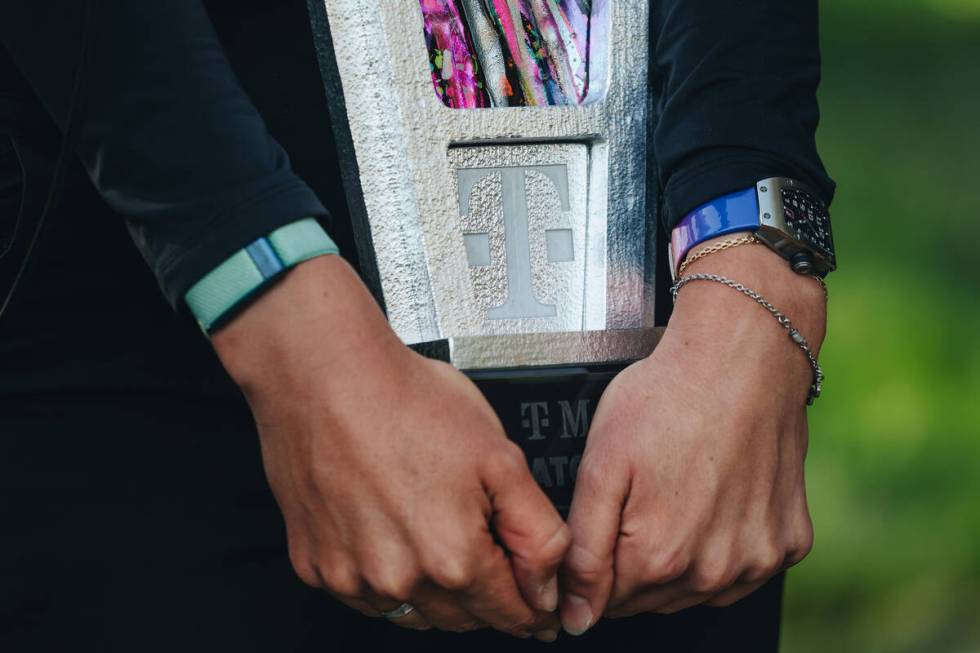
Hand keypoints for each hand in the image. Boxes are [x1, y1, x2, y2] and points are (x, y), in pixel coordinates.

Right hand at [212, 255, 568, 639]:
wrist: (325, 374)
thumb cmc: (404, 401)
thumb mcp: (501, 457)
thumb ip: (537, 531)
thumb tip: (548, 585)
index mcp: (453, 558)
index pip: (510, 614)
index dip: (534, 610)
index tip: (539, 606)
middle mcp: (398, 580)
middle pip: (463, 620)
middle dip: (487, 599)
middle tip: (491, 555)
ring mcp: (351, 577)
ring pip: (413, 613)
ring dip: (436, 594)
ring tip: (437, 535)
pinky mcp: (315, 565)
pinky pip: (364, 595)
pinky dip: (386, 579)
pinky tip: (392, 534)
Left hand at [559, 237, 825, 633]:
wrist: (743, 357)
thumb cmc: (669, 398)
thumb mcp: (602, 466)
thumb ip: (584, 549)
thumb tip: (577, 615)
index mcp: (659, 557)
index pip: (606, 601)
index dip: (592, 566)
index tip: (599, 525)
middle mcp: (714, 573)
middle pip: (650, 598)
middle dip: (632, 560)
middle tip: (638, 496)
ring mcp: (757, 560)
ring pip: (695, 590)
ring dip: (678, 558)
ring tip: (676, 492)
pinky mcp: (789, 543)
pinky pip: (743, 569)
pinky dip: (724, 545)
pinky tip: (714, 500)